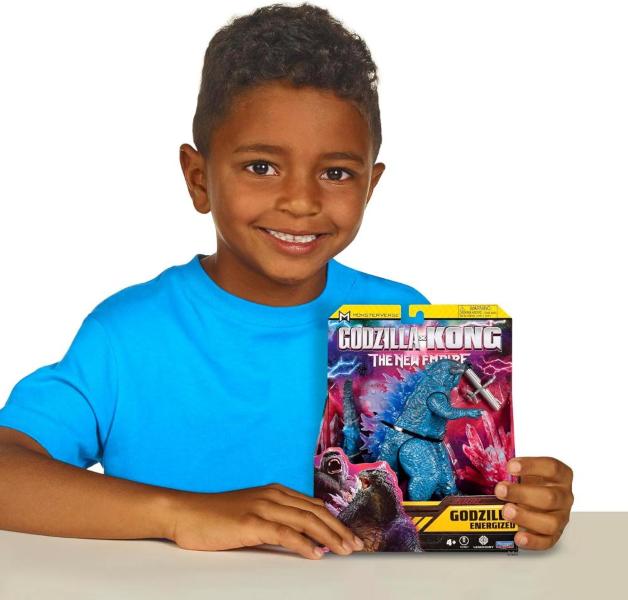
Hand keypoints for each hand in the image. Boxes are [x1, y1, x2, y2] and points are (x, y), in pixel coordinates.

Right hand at [167, 482, 363, 559]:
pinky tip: (316, 554)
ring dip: (329, 536)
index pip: (313, 506)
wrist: (186, 513)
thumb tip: (303, 531)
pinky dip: (303, 543)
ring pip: (305, 520)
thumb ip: (276, 518)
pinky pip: (284, 532)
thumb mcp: (252, 513)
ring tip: (344, 550)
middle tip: (356, 545)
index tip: (350, 536)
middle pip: (315, 512)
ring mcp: (262, 507)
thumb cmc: (216, 517)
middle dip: (339, 529)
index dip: (334, 521)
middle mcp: (273, 495)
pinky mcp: (251, 522)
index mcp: (275, 492)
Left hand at [495, 456, 573, 549]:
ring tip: (506, 512)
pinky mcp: (555, 534)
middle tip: (500, 490)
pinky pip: (547, 541)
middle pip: (549, 497)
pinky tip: (518, 537)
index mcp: (561, 476)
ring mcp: (561, 517)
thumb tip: (489, 466)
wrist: (539, 498)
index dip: (531, 466)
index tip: (510, 466)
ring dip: (526, 517)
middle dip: (522, 494)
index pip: (552, 468)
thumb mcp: (526, 471)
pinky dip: (533, 541)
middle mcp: (564, 496)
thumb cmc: (532, 482)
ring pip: (551, 522)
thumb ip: (514, 469)